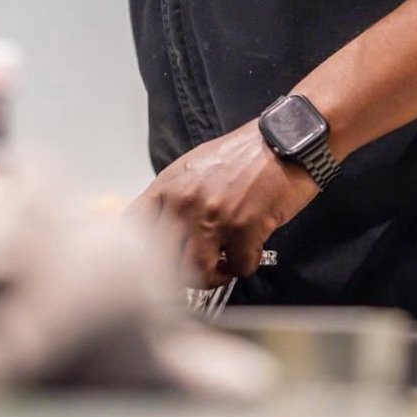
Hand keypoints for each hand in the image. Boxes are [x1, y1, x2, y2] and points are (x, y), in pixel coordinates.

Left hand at [128, 119, 319, 288]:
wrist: (283, 140)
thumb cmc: (244, 152)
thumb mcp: (196, 167)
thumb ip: (174, 197)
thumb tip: (163, 229)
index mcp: (169, 187)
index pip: (133, 229)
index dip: (139, 254)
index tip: (150, 266)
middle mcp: (184, 205)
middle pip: (163, 263)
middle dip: (179, 273)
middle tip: (195, 271)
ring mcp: (213, 219)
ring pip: (198, 274)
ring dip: (213, 276)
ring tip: (224, 264)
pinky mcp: (244, 231)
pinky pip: (238, 268)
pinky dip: (246, 264)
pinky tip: (251, 250)